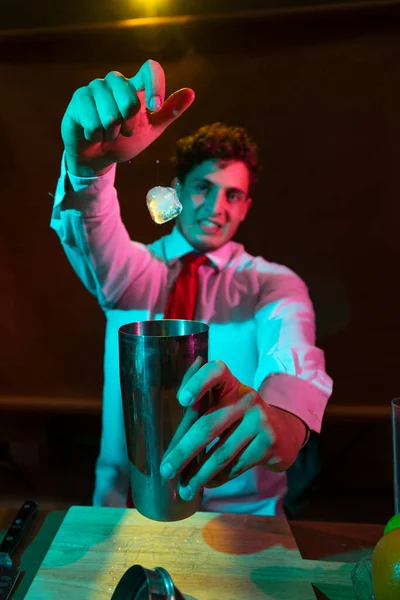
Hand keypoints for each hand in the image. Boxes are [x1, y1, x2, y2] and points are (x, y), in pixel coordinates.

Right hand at [61, 60, 194, 175]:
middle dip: (129, 124)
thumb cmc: (125, 141)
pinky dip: (96, 135)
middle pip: (129, 96)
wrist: (98, 157)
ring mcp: (95, 87)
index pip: (150, 69)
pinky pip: (92, 120)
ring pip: (110, 112)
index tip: (155, 108)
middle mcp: (116, 81)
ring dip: (111, 132)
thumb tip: (191, 92)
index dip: (155, 87)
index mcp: (136, 86)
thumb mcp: (152, 130)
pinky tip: (93, 134)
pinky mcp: (79, 98)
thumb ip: (169, 112)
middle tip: (124, 132)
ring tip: (108, 134)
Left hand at [160, 360, 305, 500]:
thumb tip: (177, 398)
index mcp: (231, 384)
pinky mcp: (268, 444)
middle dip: (183, 452)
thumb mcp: (225, 401)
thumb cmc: (241, 417)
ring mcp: (259, 421)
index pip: (216, 372)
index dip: (198, 382)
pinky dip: (218, 478)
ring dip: (199, 475)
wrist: (283, 433)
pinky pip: (235, 466)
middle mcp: (246, 398)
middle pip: (208, 425)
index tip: (182, 400)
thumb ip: (200, 400)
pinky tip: (207, 484)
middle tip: (166, 470)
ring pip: (221, 453)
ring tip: (184, 489)